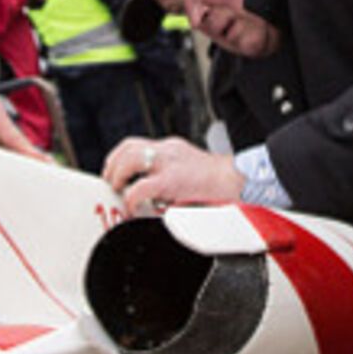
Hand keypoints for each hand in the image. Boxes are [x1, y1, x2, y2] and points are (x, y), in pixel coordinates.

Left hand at [101, 135, 243, 216]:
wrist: (241, 181)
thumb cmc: (222, 183)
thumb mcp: (192, 173)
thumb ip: (173, 180)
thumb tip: (157, 199)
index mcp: (173, 148)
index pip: (137, 144)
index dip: (119, 157)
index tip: (114, 172)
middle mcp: (169, 150)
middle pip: (129, 147)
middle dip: (113, 165)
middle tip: (111, 183)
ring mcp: (170, 163)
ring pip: (130, 159)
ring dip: (118, 176)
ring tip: (119, 192)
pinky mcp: (172, 180)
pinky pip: (141, 188)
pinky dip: (131, 199)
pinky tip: (132, 209)